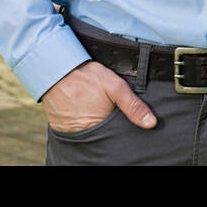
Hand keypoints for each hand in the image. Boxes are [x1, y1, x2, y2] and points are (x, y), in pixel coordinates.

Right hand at [41, 60, 156, 132]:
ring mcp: (70, 131)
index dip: (121, 130)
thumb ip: (133, 106)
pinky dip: (80, 122)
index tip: (123, 121)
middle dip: (108, 127)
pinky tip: (84, 110)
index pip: (116, 137)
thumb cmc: (86, 76)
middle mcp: (83, 134)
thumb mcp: (115, 87)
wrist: (55, 68)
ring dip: (94, 124)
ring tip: (95, 108)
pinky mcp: (60, 127)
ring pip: (89, 132)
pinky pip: (75, 129)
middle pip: (102, 136)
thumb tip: (151, 123)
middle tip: (106, 111)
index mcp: (99, 128)